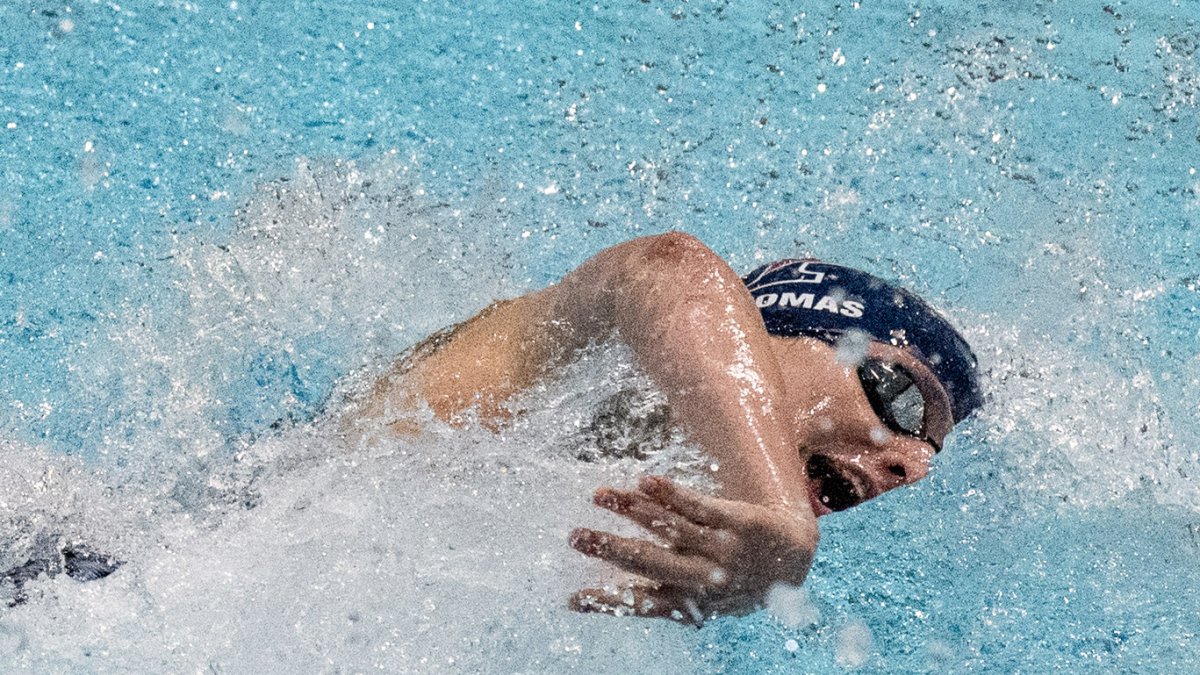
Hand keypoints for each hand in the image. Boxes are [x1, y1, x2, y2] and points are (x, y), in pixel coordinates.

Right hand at [568, 475, 818, 624]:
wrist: (794, 559)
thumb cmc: (741, 582)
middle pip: (650, 563)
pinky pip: (698, 506)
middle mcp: (704, 578)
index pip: (641, 604)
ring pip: (670, 528)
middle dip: (610, 550)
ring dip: (631, 511)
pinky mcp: (736, 521)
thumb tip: (623, 603)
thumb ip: (672, 600)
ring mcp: (721, 549)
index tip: (571, 598)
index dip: (606, 602)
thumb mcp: (708, 602)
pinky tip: (644, 482)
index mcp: (691, 602)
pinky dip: (669, 494)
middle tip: (575, 538)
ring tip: (600, 496)